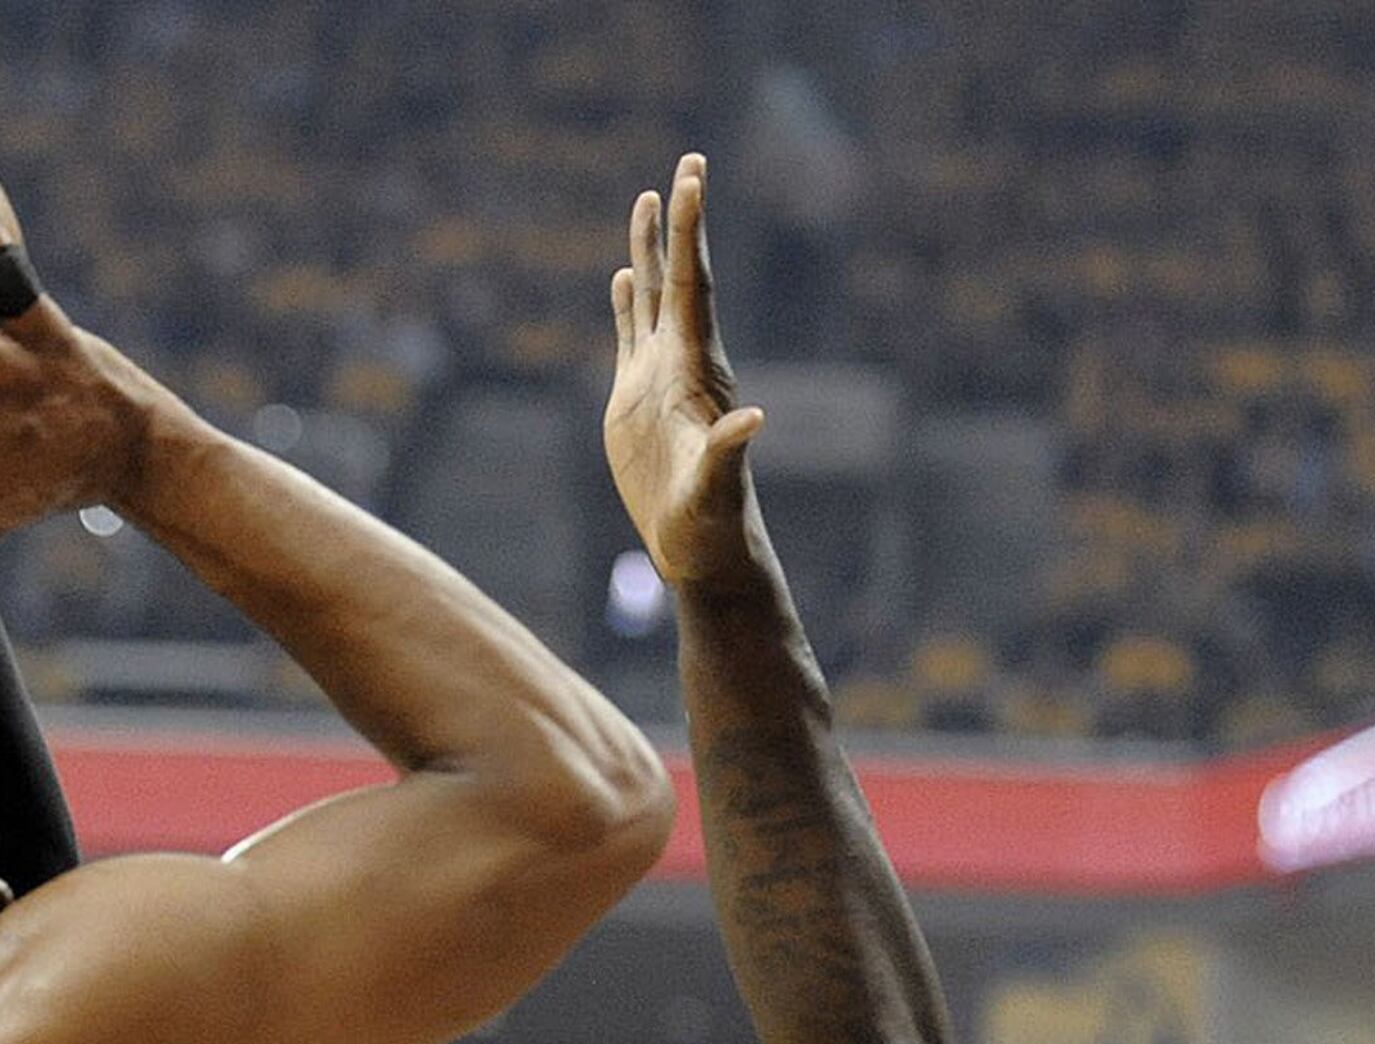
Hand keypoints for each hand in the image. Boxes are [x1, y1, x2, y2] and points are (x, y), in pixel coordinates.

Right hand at [606, 153, 767, 595]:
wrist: (700, 550)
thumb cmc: (711, 527)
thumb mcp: (716, 492)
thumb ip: (728, 454)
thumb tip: (752, 421)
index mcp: (698, 372)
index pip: (692, 287)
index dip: (689, 234)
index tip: (692, 179)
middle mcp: (682, 364)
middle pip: (678, 277)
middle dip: (680, 221)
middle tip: (688, 163)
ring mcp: (657, 379)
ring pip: (652, 298)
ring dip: (650, 250)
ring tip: (648, 199)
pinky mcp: (634, 401)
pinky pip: (631, 337)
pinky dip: (627, 303)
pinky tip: (622, 278)